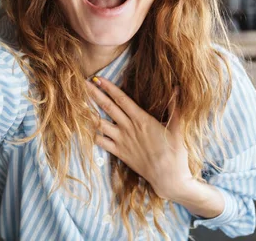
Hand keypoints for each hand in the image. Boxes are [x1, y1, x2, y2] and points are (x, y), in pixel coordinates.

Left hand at [86, 77, 192, 200]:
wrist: (168, 178)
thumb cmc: (175, 152)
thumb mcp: (177, 128)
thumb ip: (174, 107)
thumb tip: (177, 89)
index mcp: (141, 119)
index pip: (121, 99)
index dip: (108, 87)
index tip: (98, 78)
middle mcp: (128, 128)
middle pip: (107, 107)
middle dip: (94, 94)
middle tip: (81, 83)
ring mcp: (122, 141)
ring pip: (100, 123)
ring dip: (89, 112)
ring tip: (78, 104)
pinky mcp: (119, 153)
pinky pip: (101, 143)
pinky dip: (93, 135)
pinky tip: (86, 129)